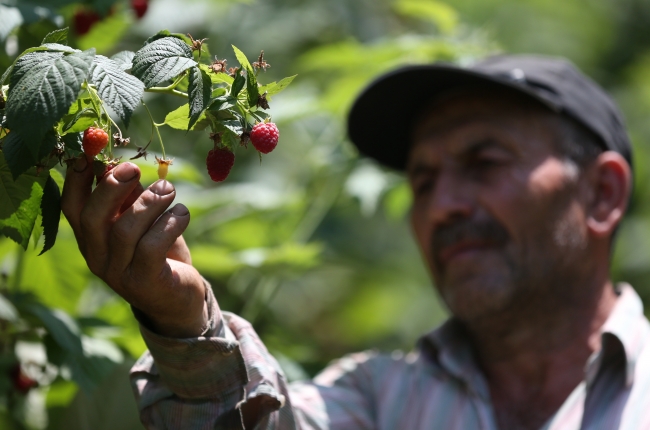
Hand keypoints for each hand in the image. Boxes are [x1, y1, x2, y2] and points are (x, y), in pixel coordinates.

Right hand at [61, 157, 208, 337]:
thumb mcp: (142, 222)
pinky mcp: (145, 283)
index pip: (71, 207)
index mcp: (90, 239)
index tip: (92, 150)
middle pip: (91, 218)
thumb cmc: (159, 253)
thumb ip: (129, 198)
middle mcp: (97, 257)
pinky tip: (182, 213)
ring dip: (150, 203)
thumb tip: (121, 163)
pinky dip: (169, 223)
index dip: (77, 178)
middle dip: (111, 187)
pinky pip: (151, 247)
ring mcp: (119, 274)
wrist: (179, 300)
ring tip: (169, 189)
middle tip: (133, 168)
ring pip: (125, 231)